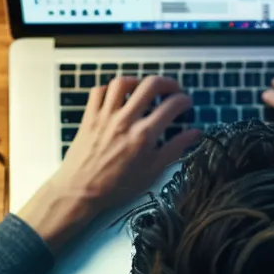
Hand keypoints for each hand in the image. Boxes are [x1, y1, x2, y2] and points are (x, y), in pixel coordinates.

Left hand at [18, 76, 200, 251]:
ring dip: (138, 81)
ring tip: (144, 89)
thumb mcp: (152, 172)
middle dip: (167, 83)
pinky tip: (117, 96)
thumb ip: (175, 149)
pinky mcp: (90, 117)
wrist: (80, 191)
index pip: (172, 106)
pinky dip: (110, 89)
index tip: (185, 103)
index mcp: (144, 135)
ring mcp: (105, 116)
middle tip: (172, 89)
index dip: (184, 101)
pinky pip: (99, 91)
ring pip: (123, 82)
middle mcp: (125, 121)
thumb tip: (194, 134)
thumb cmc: (115, 186)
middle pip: (151, 85)